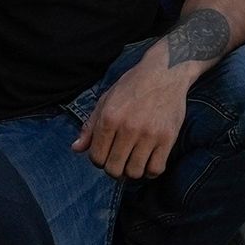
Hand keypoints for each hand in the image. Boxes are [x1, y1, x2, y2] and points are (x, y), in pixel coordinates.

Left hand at [77, 42, 196, 180]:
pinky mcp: (168, 138)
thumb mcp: (106, 100)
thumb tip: (76, 149)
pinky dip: (150, 171)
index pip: (96, 157)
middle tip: (119, 160)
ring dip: (131, 171)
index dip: (98, 161)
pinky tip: (148, 161)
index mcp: (109, 118)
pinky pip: (156, 169)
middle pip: (114, 169)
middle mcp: (128, 128)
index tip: (105, 155)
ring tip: (133, 161)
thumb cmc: (133, 86)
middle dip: (113, 169)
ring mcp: (149, 134)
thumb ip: (90, 126)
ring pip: (134, 172)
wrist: (165, 72)